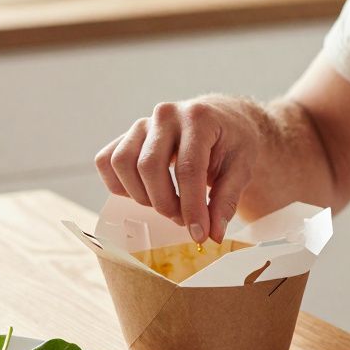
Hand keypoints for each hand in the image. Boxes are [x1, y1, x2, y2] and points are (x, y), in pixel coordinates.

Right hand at [95, 96, 262, 243]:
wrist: (223, 121)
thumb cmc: (234, 143)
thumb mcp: (242, 169)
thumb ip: (227, 201)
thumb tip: (212, 234)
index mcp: (199, 118)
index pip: (188, 169)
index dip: (192, 207)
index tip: (199, 235)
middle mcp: (166, 115)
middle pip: (149, 166)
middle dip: (165, 203)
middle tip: (184, 220)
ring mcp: (142, 123)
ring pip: (122, 163)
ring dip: (141, 195)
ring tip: (167, 204)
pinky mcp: (127, 135)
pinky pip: (107, 161)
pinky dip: (120, 184)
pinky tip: (145, 193)